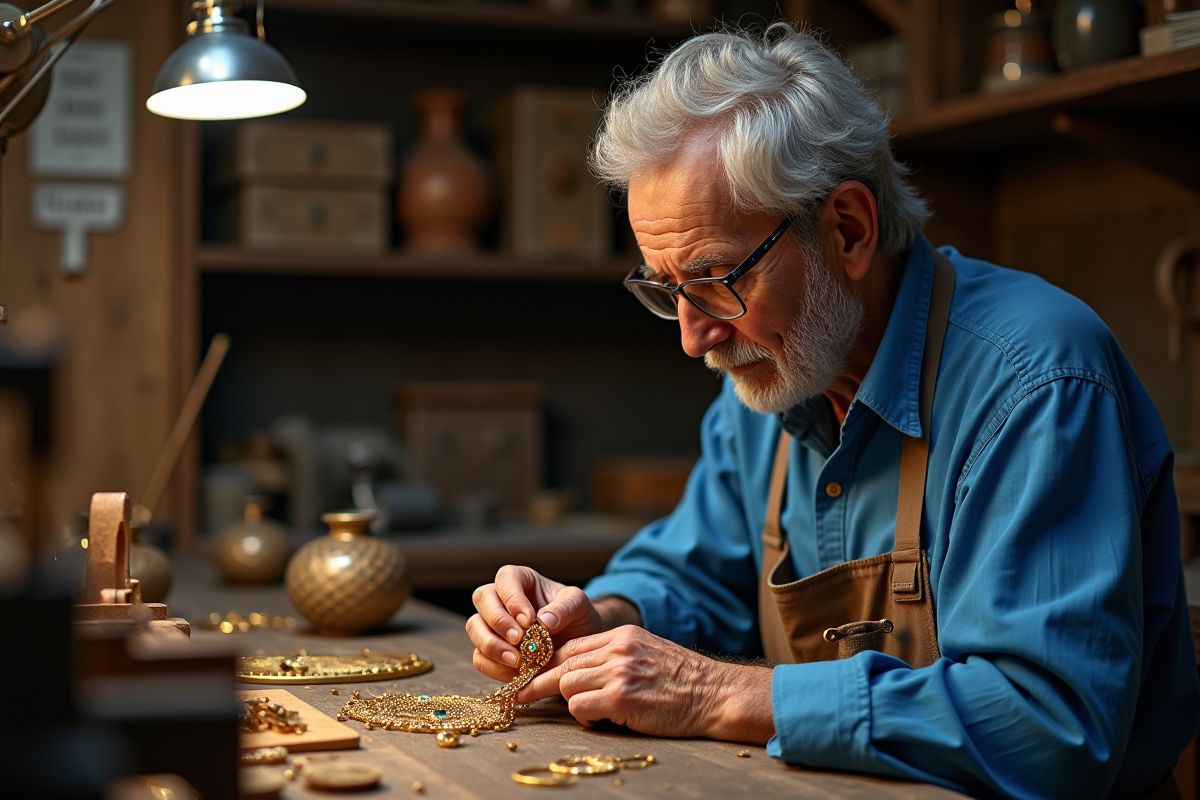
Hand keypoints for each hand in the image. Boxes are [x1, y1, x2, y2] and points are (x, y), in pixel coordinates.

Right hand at [467, 565, 605, 681]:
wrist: (579, 643)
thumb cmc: (577, 616)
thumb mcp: (579, 605)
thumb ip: (565, 607)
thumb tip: (544, 620)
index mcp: (521, 580)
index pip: (506, 578)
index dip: (512, 598)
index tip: (529, 620)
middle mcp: (501, 599)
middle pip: (482, 599)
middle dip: (498, 621)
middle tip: (519, 640)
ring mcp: (492, 625)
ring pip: (474, 629)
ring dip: (492, 646)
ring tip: (518, 661)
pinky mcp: (491, 651)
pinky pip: (480, 658)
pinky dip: (494, 668)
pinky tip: (517, 674)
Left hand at [518, 625, 775, 743]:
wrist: (714, 693)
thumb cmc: (683, 679)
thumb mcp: (647, 652)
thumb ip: (615, 656)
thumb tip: (579, 671)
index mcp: (621, 635)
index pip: (570, 645)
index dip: (547, 662)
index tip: (530, 675)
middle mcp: (617, 649)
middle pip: (561, 664)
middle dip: (537, 683)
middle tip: (518, 697)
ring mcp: (618, 672)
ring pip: (566, 685)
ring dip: (569, 702)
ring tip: (589, 711)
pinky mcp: (622, 698)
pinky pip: (581, 707)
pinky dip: (583, 716)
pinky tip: (601, 719)